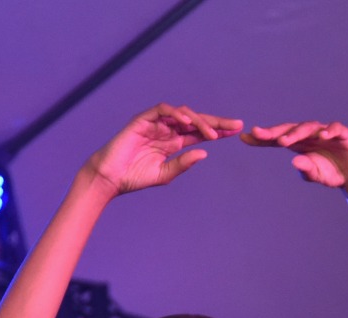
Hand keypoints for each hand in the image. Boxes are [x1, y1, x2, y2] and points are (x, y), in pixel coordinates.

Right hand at [82, 104, 242, 197]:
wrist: (110, 177)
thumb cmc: (135, 177)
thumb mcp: (165, 174)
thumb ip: (183, 163)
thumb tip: (205, 153)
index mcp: (174, 142)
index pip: (200, 133)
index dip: (218, 130)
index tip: (236, 132)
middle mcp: (167, 130)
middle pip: (195, 121)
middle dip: (216, 121)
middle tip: (235, 125)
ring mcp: (155, 124)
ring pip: (182, 114)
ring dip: (199, 121)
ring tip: (213, 133)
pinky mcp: (142, 120)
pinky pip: (162, 110)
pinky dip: (176, 114)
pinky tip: (188, 123)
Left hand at [240, 122, 347, 198]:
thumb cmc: (333, 173)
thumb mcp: (317, 175)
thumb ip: (306, 170)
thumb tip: (295, 162)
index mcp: (300, 144)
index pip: (278, 138)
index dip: (262, 138)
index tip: (245, 138)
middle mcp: (311, 135)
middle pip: (290, 128)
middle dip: (274, 131)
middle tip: (259, 134)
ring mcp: (327, 132)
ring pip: (308, 127)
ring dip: (296, 133)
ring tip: (284, 141)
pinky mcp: (344, 134)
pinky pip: (335, 128)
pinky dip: (330, 130)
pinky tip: (323, 136)